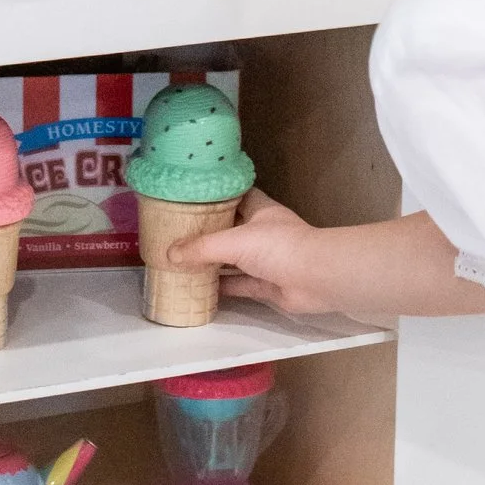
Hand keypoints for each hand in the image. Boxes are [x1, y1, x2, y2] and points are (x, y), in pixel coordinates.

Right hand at [168, 193, 342, 315]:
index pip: (236, 195)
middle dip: (208, 233)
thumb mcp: (235, 241)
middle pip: (231, 229)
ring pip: (234, 260)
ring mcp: (266, 260)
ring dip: (213, 263)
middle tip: (178, 233)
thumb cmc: (279, 247)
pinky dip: (222, 288)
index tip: (191, 198)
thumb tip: (169, 253)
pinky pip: (239, 285)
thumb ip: (202, 248)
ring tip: (182, 262)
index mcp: (260, 210)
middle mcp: (263, 233)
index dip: (216, 195)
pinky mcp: (267, 285)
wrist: (316, 279)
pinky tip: (200, 289)